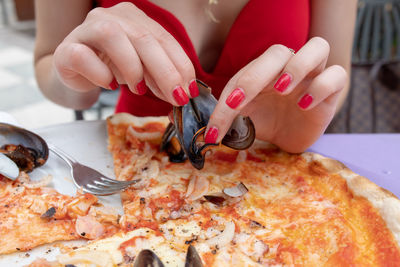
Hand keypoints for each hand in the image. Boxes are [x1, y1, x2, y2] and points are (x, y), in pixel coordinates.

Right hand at [53, 2, 197, 105]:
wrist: (75, 72)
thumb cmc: (112, 68)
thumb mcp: (142, 71)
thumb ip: (160, 76)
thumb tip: (182, 93)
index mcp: (134, 19)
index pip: (163, 38)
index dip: (180, 64)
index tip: (190, 89)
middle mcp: (111, 17)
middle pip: (143, 37)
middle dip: (165, 70)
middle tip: (176, 96)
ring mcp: (86, 29)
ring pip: (112, 35)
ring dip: (132, 67)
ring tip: (137, 89)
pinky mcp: (67, 49)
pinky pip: (83, 56)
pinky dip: (100, 73)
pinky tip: (110, 84)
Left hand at [205, 37, 346, 152]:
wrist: (288, 137)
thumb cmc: (264, 122)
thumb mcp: (243, 120)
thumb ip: (227, 118)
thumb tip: (207, 132)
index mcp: (263, 70)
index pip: (247, 71)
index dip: (233, 89)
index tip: (223, 115)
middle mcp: (288, 67)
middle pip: (278, 52)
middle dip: (257, 75)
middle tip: (241, 100)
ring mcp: (313, 75)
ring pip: (318, 46)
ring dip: (298, 65)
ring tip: (282, 89)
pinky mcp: (333, 91)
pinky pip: (337, 75)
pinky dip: (321, 86)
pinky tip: (304, 105)